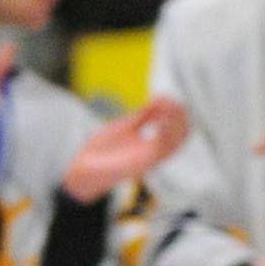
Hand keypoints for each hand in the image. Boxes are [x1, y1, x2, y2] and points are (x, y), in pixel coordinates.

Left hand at [61, 95, 188, 202]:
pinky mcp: (140, 164)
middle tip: (169, 100)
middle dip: (180, 115)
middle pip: (182, 135)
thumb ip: (141, 116)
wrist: (81, 169)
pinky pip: (161, 149)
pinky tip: (158, 118)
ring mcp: (149, 159)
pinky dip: (164, 132)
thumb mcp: (124, 126)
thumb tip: (158, 100)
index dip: (175, 111)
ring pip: (176, 142)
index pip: (176, 128)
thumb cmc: (102, 150)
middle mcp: (154, 152)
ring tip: (167, 105)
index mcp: (151, 144)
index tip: (163, 96)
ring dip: (175, 122)